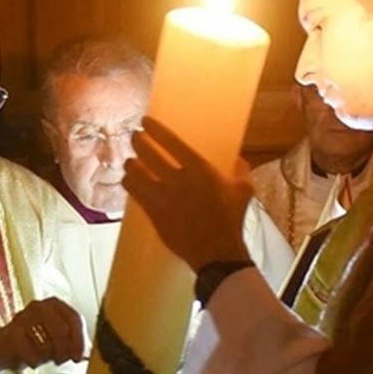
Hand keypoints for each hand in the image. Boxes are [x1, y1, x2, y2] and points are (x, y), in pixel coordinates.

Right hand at [0, 297, 86, 369]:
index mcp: (54, 304)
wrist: (4, 347)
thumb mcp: (58, 339)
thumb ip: (74, 342)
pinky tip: (32, 359)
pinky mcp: (11, 334)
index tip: (79, 357)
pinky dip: (35, 362)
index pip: (74, 318)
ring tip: (46, 358)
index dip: (80, 340)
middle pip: (62, 330)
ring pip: (47, 344)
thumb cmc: (36, 341)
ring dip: (49, 357)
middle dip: (66, 350)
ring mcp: (23, 317)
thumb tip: (88, 354)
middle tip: (63, 360)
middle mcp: (39, 306)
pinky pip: (32, 354)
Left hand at [123, 117, 252, 271]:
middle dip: (138, 142)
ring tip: (130, 161)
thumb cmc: (231, 219)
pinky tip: (129, 181)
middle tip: (135, 138)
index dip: (155, 129)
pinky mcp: (152, 213)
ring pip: (135, 172)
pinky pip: (133, 192)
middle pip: (147, 153)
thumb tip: (236, 159)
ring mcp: (162, 197)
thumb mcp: (243, 190)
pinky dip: (129, 183)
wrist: (216, 252)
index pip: (171, 142)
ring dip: (130, 164)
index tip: (145, 122)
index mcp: (200, 169)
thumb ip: (240, 170)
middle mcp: (178, 179)